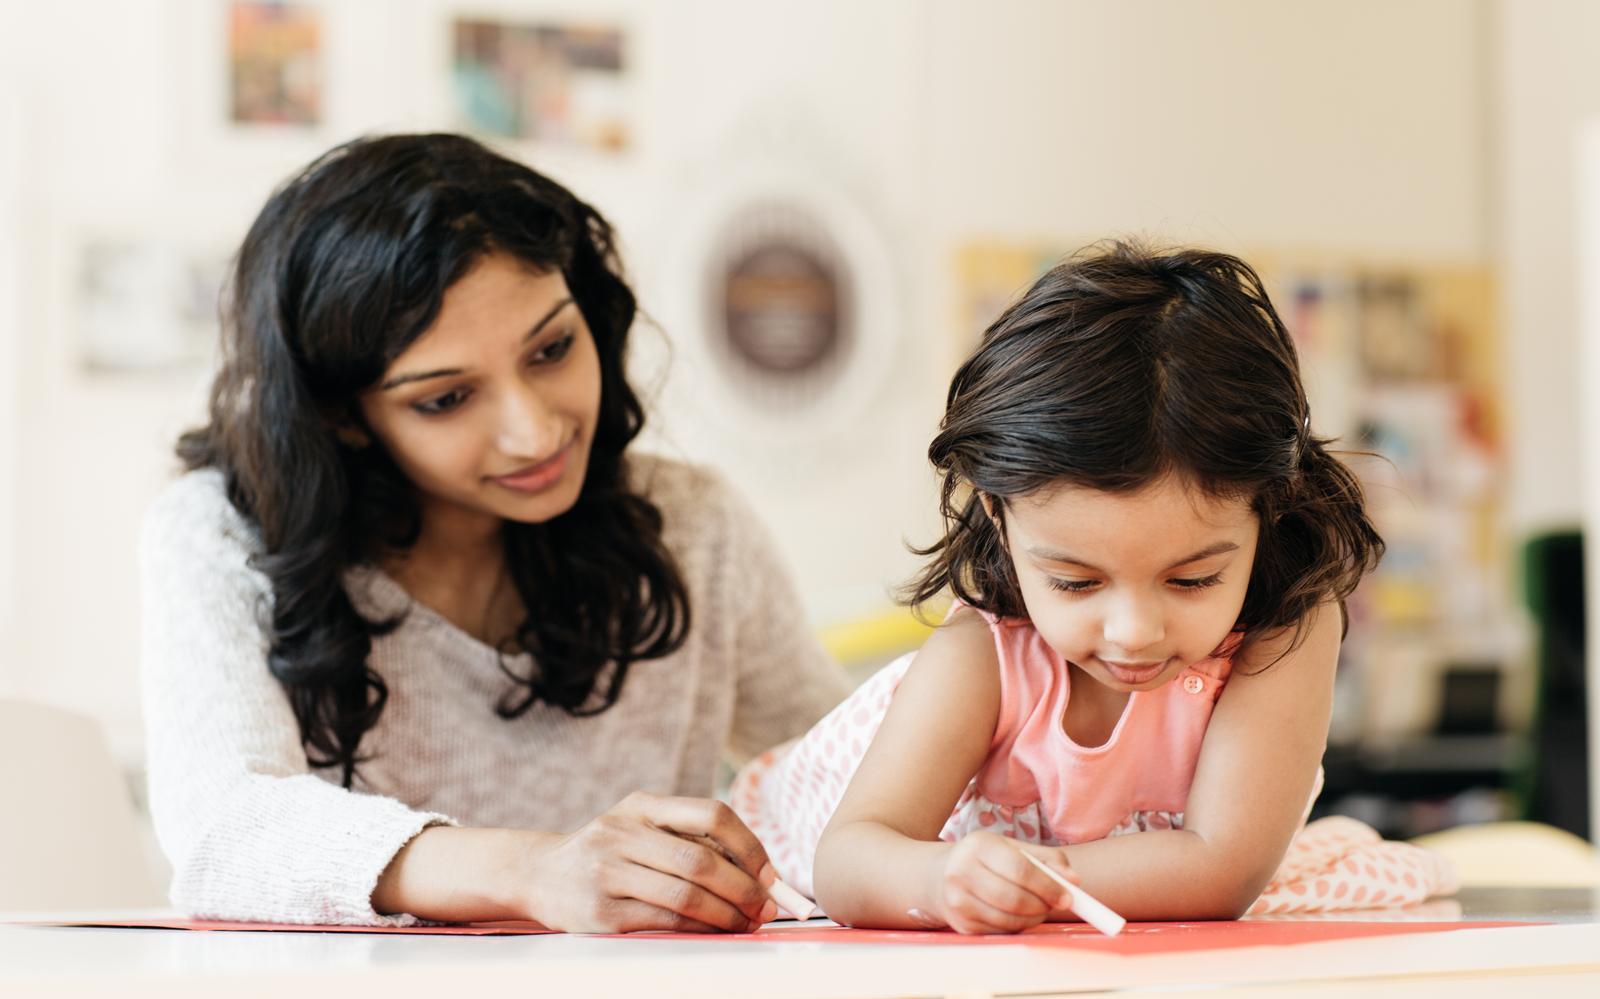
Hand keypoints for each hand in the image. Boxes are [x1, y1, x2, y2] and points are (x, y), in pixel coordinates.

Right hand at [518, 791, 779, 932]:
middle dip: (744, 888)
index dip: (749, 845)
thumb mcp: (640, 827)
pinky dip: (700, 929)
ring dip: (727, 914)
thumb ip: (690, 839)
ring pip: (686, 895)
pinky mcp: (601, 912)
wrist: (539, 875)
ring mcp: (608, 871)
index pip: (711, 814)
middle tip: (767, 908)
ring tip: (747, 923)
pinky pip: (665, 922)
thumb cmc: (609, 853)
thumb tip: (761, 875)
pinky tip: (715, 932)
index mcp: (642, 805)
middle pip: (701, 860)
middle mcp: (623, 832)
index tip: (769, 874)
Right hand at [932, 832, 1078, 933]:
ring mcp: (958, 900)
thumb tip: (1074, 881)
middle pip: (1014, 898)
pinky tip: (1018, 915)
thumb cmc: (984, 859)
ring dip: (1033, 918)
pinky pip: (1001, 931)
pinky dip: (1018, 926)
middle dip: (1043, 905)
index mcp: (978, 845)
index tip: (1068, 897)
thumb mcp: (1012, 848)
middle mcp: (962, 871)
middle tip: (1057, 904)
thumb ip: (1047, 860)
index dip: (1048, 886)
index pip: (1020, 870)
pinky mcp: (961, 924)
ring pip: (1009, 919)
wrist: (938, 876)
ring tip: (1038, 907)